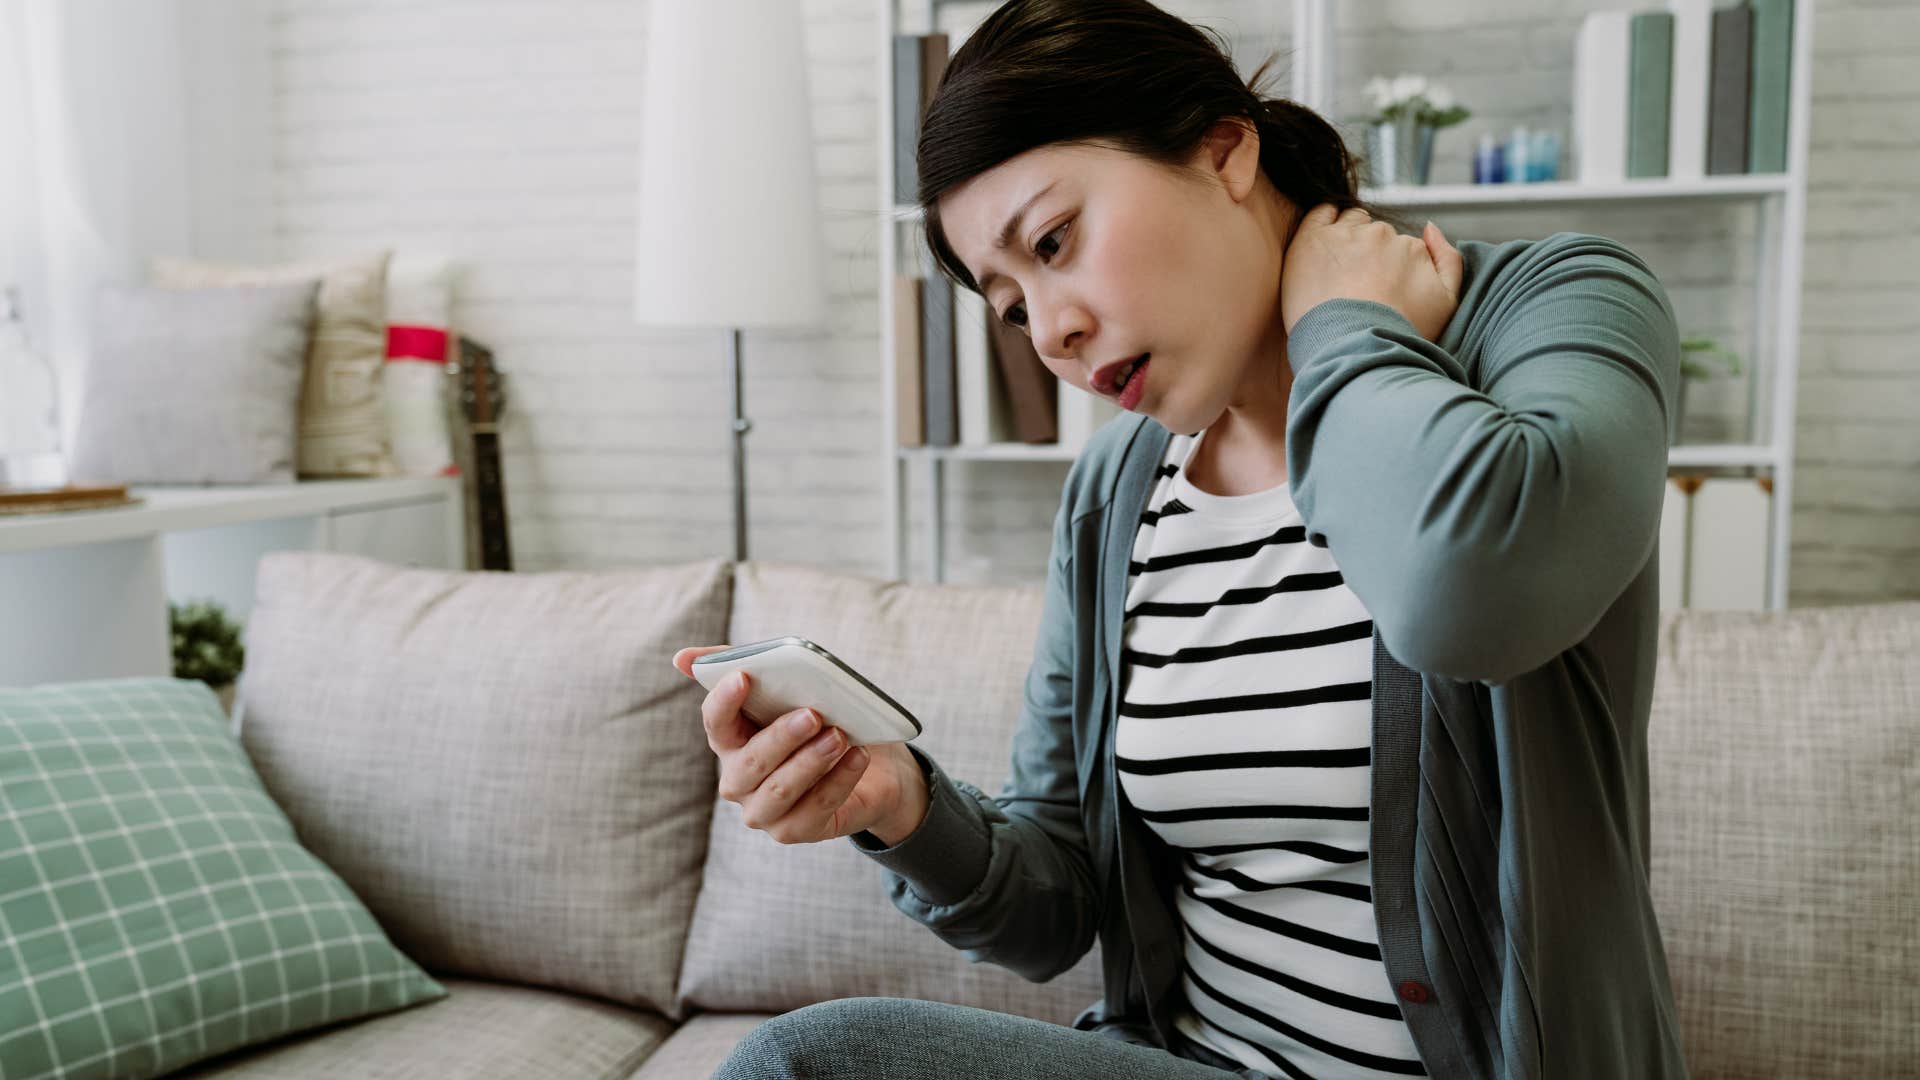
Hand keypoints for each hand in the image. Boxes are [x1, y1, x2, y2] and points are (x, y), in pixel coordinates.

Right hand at [672, 646, 928, 845]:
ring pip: (780, 790)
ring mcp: (765, 811)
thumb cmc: (818, 723)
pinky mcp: (796, 830)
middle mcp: (739, 782)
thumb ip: (739, 664)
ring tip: (839, 736)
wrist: (870, 766)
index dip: (725, 701)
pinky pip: (816, 809)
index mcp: (729, 743)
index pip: (715, 723)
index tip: (744, 676)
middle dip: (781, 738)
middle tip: (812, 714)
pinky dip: (839, 780)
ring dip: (811, 762)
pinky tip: (856, 756)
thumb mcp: (785, 690)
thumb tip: (681, 658)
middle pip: (750, 762)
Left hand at [1280, 205, 1463, 342]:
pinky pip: (1320, 214)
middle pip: (1374, 233)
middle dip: (1368, 252)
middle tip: (1357, 285)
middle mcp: (1381, 234)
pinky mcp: (1314, 238)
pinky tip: (1321, 246)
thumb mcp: (1446, 304)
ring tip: (1337, 273)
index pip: (1400, 245)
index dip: (1390, 266)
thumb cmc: (1400, 335)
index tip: (1379, 288)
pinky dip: (1322, 220)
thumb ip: (1449, 260)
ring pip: (1348, 222)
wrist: (1356, 351)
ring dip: (1346, 238)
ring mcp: (1346, 234)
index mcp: (1411, 247)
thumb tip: (1430, 228)